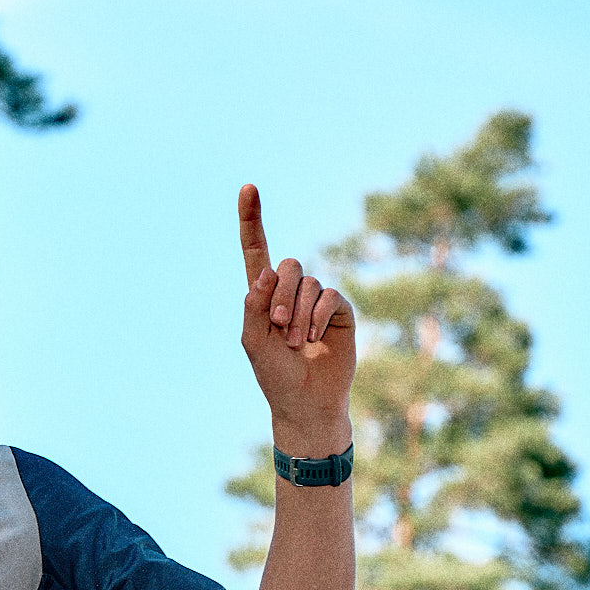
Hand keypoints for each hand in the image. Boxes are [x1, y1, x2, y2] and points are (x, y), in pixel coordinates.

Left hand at [237, 184, 354, 452]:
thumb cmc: (274, 374)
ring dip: (297, 313)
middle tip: (277, 327)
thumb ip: (252, 306)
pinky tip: (313, 337)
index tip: (248, 187)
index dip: (251, 220)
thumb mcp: (252, 341)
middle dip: (279, 295)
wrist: (306, 402)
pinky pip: (329, 296)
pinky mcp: (340, 310)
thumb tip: (264, 274)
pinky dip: (317, 316)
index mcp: (262, 295)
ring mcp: (316, 299)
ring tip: (294, 342)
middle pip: (286, 265)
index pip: (255, 250)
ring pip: (307, 282)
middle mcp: (290, 291)